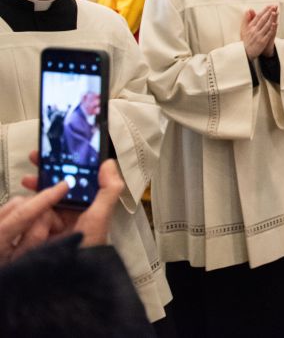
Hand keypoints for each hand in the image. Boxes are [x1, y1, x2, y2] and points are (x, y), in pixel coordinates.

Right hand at [2, 154, 124, 262]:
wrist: (68, 280)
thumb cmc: (87, 248)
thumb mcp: (100, 218)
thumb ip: (108, 190)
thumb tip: (108, 163)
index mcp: (81, 206)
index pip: (70, 181)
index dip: (60, 166)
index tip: (48, 154)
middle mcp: (64, 213)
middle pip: (49, 189)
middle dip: (41, 177)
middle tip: (32, 165)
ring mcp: (48, 224)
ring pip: (35, 203)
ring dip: (33, 199)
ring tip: (31, 197)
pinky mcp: (34, 235)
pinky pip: (26, 220)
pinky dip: (25, 217)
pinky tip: (26, 219)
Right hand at [240, 5, 277, 59]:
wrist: (245, 53)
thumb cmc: (245, 40)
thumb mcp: (243, 29)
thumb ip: (246, 19)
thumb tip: (249, 10)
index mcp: (250, 27)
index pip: (258, 16)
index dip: (264, 10)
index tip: (269, 6)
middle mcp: (254, 30)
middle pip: (263, 19)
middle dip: (269, 12)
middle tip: (274, 6)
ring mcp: (258, 36)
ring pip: (266, 25)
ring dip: (271, 18)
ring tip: (276, 12)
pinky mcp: (262, 41)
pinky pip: (268, 34)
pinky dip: (272, 28)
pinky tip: (275, 23)